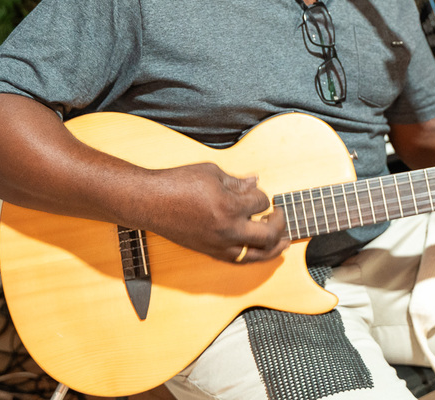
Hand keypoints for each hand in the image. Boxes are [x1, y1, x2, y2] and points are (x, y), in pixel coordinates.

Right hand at [142, 162, 288, 263]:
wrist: (151, 202)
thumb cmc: (178, 183)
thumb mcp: (212, 173)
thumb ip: (237, 181)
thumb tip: (256, 181)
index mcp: (229, 206)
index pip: (261, 201)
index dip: (263, 194)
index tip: (257, 191)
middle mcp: (227, 230)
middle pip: (268, 235)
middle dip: (279, 224)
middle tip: (280, 215)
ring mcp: (219, 245)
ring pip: (256, 255)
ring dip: (274, 249)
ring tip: (284, 243)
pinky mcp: (210, 252)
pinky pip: (238, 261)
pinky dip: (253, 257)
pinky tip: (259, 251)